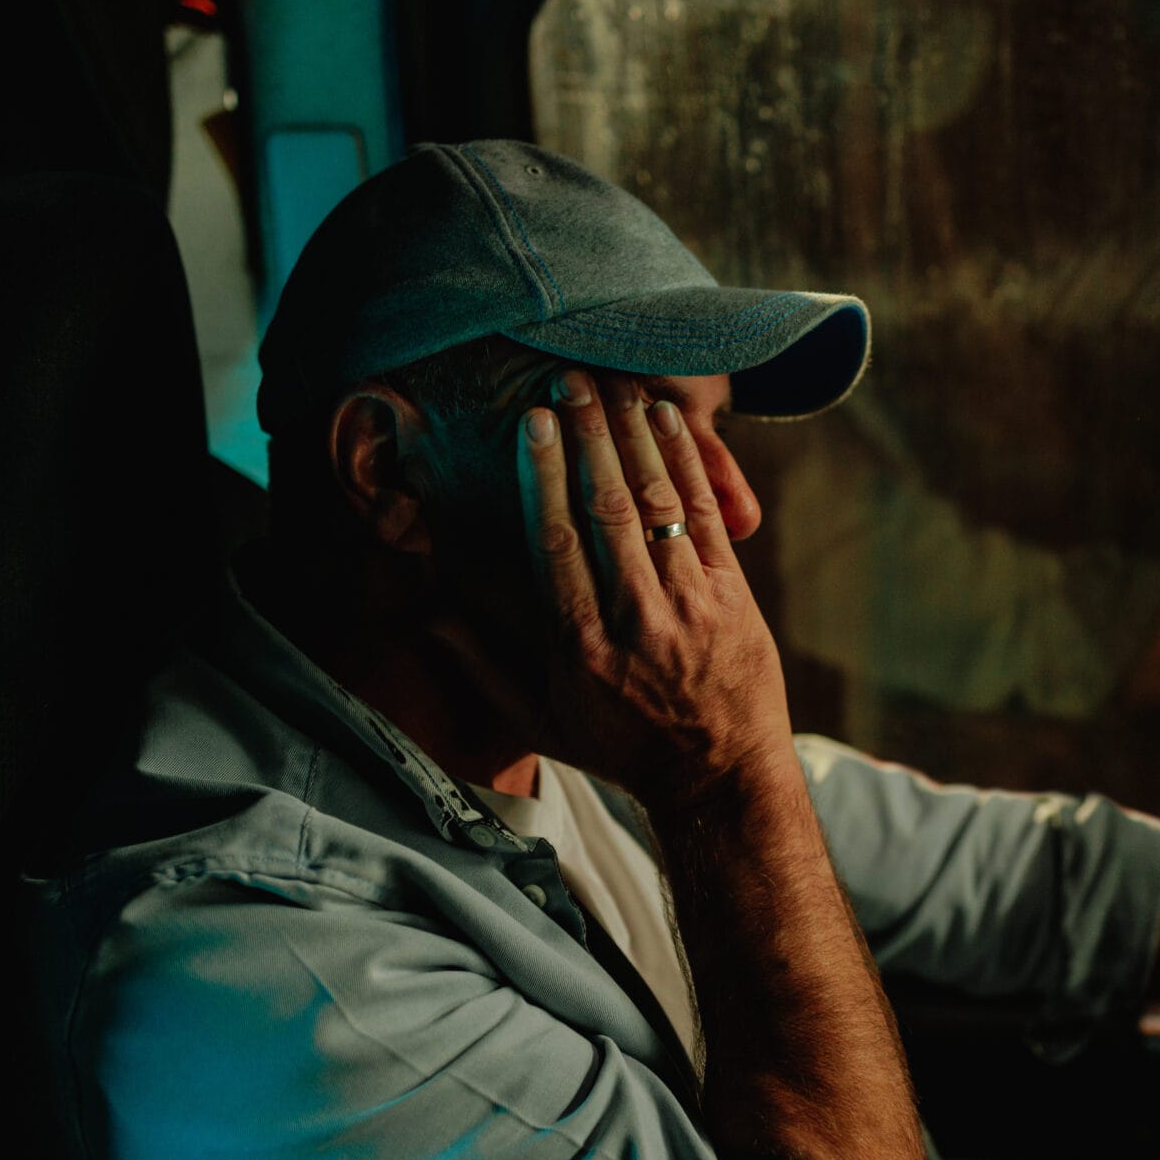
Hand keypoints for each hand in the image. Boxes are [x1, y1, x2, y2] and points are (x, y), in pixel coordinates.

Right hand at [486, 368, 794, 809]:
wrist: (720, 779)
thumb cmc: (623, 749)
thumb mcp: (543, 724)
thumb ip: (482, 668)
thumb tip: (426, 616)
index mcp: (583, 647)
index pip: (558, 544)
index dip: (545, 476)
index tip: (532, 424)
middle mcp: (638, 621)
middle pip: (608, 511)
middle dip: (588, 437)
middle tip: (569, 380)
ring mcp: (691, 606)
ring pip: (659, 505)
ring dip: (634, 438)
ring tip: (613, 383)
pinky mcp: (733, 597)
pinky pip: (707, 516)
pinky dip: (687, 464)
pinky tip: (665, 421)